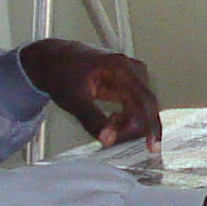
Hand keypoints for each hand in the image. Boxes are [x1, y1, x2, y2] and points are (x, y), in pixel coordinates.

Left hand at [23, 40, 162, 147]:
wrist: (55, 58)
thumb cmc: (62, 72)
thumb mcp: (73, 99)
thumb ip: (92, 120)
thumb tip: (108, 139)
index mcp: (120, 67)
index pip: (145, 99)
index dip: (152, 125)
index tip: (152, 146)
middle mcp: (131, 69)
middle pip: (145, 106)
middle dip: (132, 127)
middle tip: (112, 137)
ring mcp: (131, 76)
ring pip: (141, 108)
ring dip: (128, 123)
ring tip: (107, 125)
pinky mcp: (128, 83)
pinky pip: (135, 106)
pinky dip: (126, 118)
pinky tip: (111, 119)